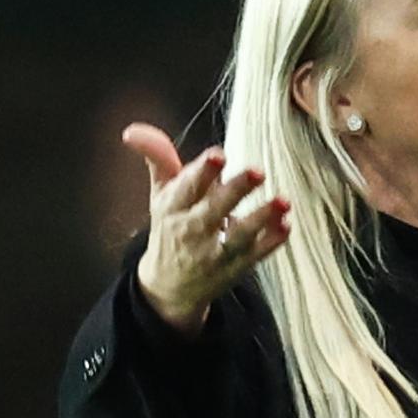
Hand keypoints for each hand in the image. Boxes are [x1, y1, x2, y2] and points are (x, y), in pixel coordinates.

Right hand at [123, 123, 290, 336]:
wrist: (169, 286)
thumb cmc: (171, 226)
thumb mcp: (161, 194)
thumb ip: (157, 158)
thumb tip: (132, 130)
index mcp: (171, 207)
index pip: (185, 188)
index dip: (201, 171)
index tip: (219, 154)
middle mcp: (191, 231)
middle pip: (213, 210)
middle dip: (235, 191)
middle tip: (259, 171)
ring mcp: (214, 253)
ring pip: (238, 236)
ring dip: (261, 218)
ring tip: (283, 202)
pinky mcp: (235, 268)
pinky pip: (255, 255)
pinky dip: (271, 242)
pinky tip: (286, 225)